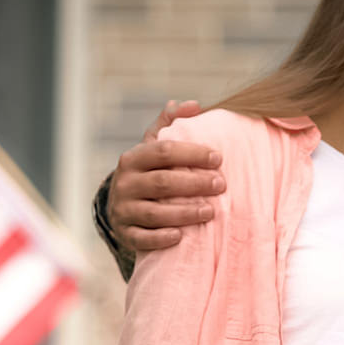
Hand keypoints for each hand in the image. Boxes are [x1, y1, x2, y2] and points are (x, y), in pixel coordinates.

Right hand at [108, 100, 225, 251]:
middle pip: (162, 183)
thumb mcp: (154, 145)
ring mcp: (123, 210)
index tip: (219, 158)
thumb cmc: (149, 170)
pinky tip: (181, 236)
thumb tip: (193, 105)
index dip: (192, 153)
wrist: (121, 204)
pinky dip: (161, 238)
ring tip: (210, 211)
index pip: (164, 151)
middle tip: (221, 184)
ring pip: (154, 213)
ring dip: (184, 213)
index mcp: (133, 158)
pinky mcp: (125, 233)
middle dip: (195, 183)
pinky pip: (142, 239)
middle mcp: (125, 183)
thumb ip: (172, 122)